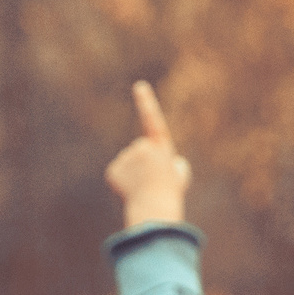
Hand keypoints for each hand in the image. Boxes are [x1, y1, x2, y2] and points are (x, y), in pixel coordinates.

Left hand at [105, 81, 189, 227]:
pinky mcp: (114, 170)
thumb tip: (174, 166)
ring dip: (133, 176)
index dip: (146, 102)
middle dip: (143, 165)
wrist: (154, 208)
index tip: (139, 86)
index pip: (152, 120)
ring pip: (127, 164)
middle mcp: (142, 147)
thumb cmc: (169, 194)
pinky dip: (122, 184)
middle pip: (139, 151)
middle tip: (152, 182)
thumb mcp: (179, 178)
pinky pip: (117, 175)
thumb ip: (176, 168)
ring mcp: (126, 158)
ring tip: (142, 188)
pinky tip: (130, 191)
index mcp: (160, 146)